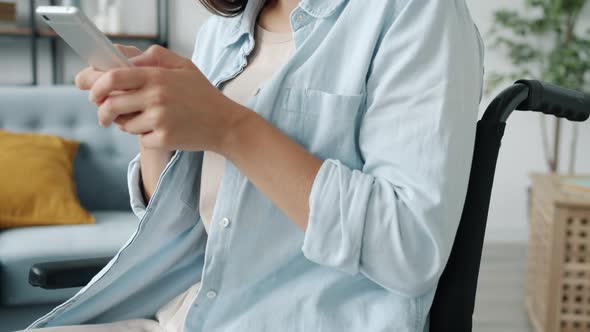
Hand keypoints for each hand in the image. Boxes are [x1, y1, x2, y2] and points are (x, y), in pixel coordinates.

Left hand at [78, 45, 246, 152]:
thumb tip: (124, 58)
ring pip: (125, 125)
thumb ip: (154, 57)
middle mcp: (156, 97)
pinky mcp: (164, 138)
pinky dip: (146, 137)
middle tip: (104, 115)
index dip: (95, 84)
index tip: (91, 91)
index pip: (113, 77)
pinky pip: (141, 140)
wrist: (225, 124)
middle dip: (101, 112)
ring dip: (127, 125)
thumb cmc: (202, 94)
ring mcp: (160, 119)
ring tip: (143, 121)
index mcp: (157, 76)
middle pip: (111, 104)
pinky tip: (161, 131)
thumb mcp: (184, 66)